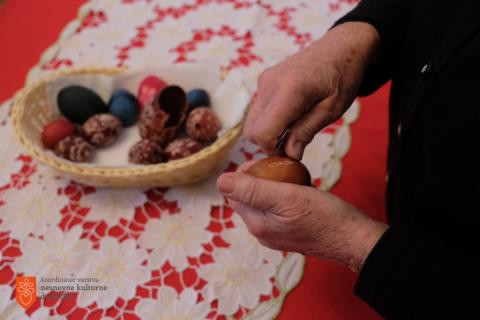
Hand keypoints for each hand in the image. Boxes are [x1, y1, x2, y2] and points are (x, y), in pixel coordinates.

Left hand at [217, 161, 386, 271]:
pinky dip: (285, 195)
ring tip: (293, 177)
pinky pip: (278, 208)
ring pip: (264, 201)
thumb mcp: (287, 197)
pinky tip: (300, 189)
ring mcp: (276, 234)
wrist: (355, 239)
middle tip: (282, 168)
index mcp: (256, 224)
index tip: (267, 162)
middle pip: (249, 197)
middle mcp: (262, 232)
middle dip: (260, 179)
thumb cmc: (325, 217)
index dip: (247, 173)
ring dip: (274, 185)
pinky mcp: (290, 232)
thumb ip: (252, 190)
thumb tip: (220, 181)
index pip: (235, 192)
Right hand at [244, 22, 378, 158]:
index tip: (294, 150)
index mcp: (289, 90)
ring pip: (252, 123)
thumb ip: (306, 131)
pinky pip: (258, 111)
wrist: (341, 47)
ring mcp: (264, 81)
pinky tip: (292, 115)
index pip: (263, 132)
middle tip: (296, 141)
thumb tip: (289, 154)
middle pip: (252, 131)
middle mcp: (270, 84)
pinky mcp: (263, 81)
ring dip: (270, 132)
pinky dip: (270, 121)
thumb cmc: (343, 77)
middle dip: (270, 143)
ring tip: (296, 127)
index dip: (275, 149)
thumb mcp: (331, 110)